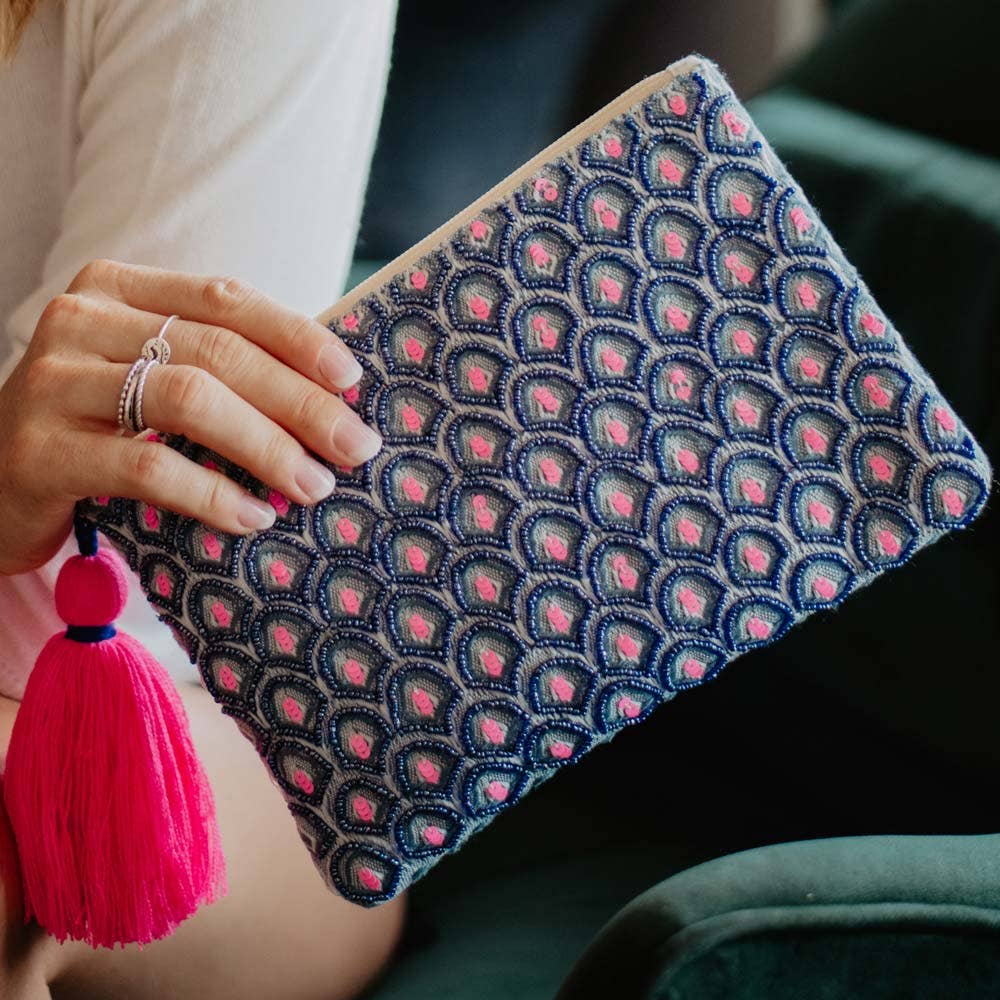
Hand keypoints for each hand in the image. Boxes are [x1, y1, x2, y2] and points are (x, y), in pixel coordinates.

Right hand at [0, 259, 381, 574]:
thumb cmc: (96, 429)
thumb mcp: (151, 380)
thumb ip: (219, 368)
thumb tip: (332, 392)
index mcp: (118, 290)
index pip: (225, 299)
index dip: (297, 338)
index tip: (352, 380)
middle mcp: (81, 320)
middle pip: (218, 351)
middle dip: (299, 402)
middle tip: (353, 447)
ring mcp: (53, 381)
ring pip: (188, 400)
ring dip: (266, 446)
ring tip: (312, 485)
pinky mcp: (40, 450)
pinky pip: (146, 467)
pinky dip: (211, 493)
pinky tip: (252, 516)